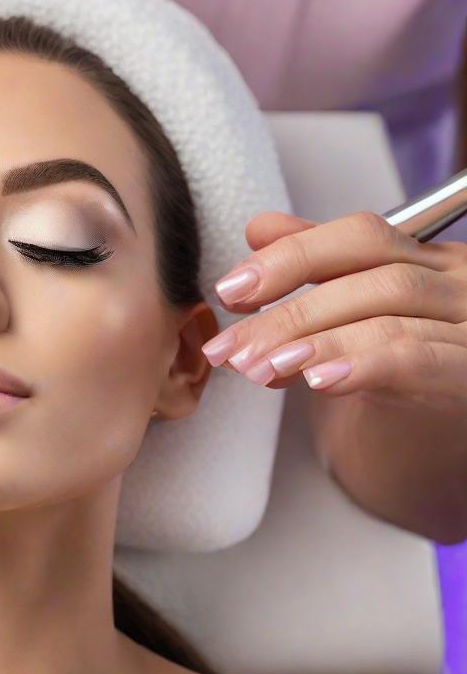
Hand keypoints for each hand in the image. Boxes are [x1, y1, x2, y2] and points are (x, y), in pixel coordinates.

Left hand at [200, 210, 466, 406]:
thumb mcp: (347, 313)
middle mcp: (459, 285)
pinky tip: (316, 380)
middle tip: (230, 347)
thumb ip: (313, 266)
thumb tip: (260, 227)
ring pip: (387, 321)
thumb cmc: (390, 374)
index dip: (291, 257)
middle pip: (371, 281)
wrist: (429, 446)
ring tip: (258, 368)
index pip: (361, 236)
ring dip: (311, 344)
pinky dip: (360, 364)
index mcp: (428, 257)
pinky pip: (417, 361)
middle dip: (287, 313)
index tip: (230, 290)